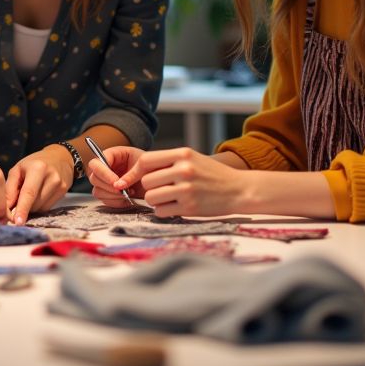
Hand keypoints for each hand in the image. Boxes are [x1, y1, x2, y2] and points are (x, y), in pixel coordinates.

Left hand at [5, 145, 74, 223]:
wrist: (59, 157)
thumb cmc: (34, 163)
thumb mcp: (18, 169)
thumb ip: (10, 188)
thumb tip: (6, 208)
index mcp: (37, 168)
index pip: (29, 193)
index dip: (22, 209)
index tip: (17, 222)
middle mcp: (51, 177)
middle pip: (34, 203)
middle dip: (23, 206)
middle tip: (18, 199)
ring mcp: (60, 185)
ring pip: (40, 208)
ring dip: (31, 207)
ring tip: (30, 194)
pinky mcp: (64, 191)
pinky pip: (47, 208)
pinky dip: (39, 206)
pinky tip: (39, 195)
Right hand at [87, 145, 147, 207]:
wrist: (156, 177)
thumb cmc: (150, 165)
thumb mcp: (143, 164)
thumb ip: (130, 174)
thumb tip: (118, 186)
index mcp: (111, 155)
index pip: (96, 163)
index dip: (104, 173)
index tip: (116, 182)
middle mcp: (105, 168)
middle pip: (94, 178)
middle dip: (109, 187)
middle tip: (124, 190)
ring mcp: (105, 182)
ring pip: (97, 191)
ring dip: (113, 196)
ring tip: (129, 193)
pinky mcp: (108, 193)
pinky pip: (105, 201)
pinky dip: (116, 202)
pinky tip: (127, 198)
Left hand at [113, 147, 244, 217]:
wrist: (239, 190)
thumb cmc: (212, 174)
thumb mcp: (192, 159)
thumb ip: (168, 162)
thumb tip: (137, 173)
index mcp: (183, 154)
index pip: (146, 160)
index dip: (133, 172)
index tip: (125, 180)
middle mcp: (184, 170)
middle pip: (146, 181)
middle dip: (149, 188)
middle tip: (161, 190)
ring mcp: (187, 189)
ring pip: (151, 198)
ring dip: (155, 201)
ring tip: (169, 198)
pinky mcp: (190, 208)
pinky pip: (161, 211)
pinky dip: (164, 211)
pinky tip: (175, 207)